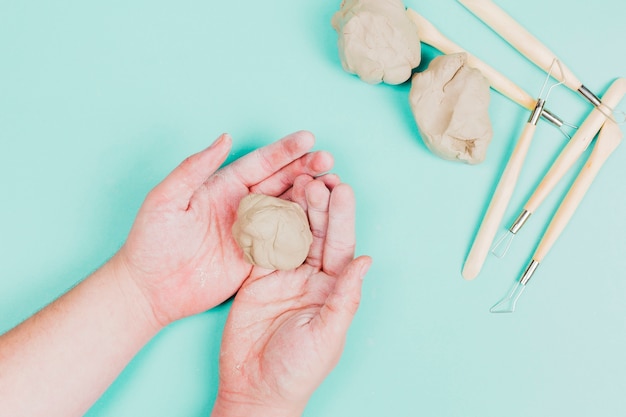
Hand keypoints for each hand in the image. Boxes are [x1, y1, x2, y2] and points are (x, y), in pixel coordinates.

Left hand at [112, 131, 333, 326]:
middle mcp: (242, 206)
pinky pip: (284, 242)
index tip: (308, 139)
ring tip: (333, 186)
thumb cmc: (150, 241)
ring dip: (310, 198)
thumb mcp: (165, 199)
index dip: (284, 151)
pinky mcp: (255, 259)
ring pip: (288, 209)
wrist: (149, 290)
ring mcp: (251, 232)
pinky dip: (305, 231)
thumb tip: (225, 138)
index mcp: (223, 187)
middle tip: (329, 160)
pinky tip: (323, 222)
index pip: (260, 164)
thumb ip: (193, 169)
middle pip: (281, 182)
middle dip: (306, 169)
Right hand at [212, 177, 371, 416]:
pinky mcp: (256, 279)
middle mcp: (310, 278)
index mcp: (332, 289)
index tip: (342, 189)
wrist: (254, 389)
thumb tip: (366, 259)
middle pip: (317, 233)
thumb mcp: (327, 334)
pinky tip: (268, 202)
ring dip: (294, 208)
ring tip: (297, 182)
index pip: (340, 246)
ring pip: (291, 233)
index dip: (342, 217)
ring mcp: (282, 276)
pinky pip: (262, 246)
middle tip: (316, 177)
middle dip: (318, 205)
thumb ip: (345, 296)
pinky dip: (265, 224)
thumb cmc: (297, 370)